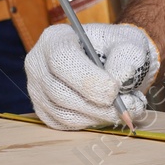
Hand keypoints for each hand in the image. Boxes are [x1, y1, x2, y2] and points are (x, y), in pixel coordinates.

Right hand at [25, 23, 159, 129]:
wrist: (112, 61)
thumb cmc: (116, 49)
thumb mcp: (127, 43)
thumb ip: (126, 56)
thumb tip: (121, 76)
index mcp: (55, 38)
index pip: (61, 59)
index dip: (87, 78)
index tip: (114, 90)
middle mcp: (38, 63)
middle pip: (59, 91)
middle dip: (96, 106)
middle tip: (127, 108)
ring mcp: (36, 89)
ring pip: (62, 113)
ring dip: (97, 118)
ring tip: (123, 111)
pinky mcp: (43, 110)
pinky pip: (64, 125)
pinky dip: (89, 124)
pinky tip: (106, 114)